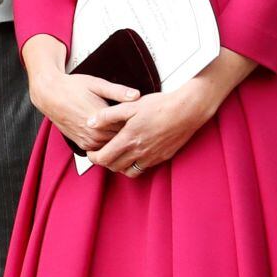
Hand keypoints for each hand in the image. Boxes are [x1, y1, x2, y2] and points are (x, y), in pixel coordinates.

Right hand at [28, 71, 140, 153]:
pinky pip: (101, 150)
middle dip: (132, 134)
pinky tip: (115, 137)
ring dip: (120, 141)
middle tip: (143, 129)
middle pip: (122, 139)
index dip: (138, 124)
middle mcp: (94, 133)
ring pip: (112, 147)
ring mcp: (88, 141)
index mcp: (101, 118)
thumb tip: (137, 95)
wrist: (49, 95)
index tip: (147, 119)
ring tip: (131, 134)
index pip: (128, 127)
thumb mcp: (96, 84)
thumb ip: (118, 91)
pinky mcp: (82, 145)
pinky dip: (109, 145)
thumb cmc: (72, 87)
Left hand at [86, 79, 214, 176]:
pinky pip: (143, 168)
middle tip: (101, 152)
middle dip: (104, 162)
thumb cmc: (158, 105)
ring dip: (119, 166)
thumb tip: (89, 123)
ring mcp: (152, 157)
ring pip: (128, 172)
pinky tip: (133, 154)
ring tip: (116, 154)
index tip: (90, 151)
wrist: (187, 111)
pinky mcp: (162, 158)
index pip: (104, 159)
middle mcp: (139, 152)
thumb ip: (107, 115)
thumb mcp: (129, 105)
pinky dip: (134, 165)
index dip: (93, 157)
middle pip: (114, 167)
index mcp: (129, 139)